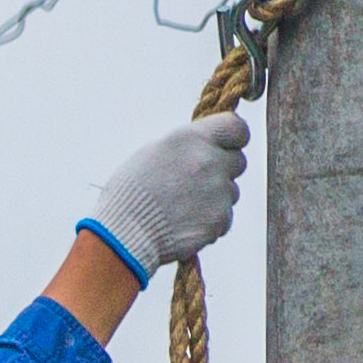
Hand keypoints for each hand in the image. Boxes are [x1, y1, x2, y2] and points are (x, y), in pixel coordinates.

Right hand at [83, 112, 250, 277]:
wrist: (124, 235)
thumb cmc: (130, 194)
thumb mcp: (152, 153)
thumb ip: (186, 146)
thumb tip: (205, 145)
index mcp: (191, 139)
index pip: (238, 128)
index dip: (234, 138)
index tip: (226, 146)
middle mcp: (209, 161)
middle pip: (239, 161)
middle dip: (223, 169)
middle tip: (196, 182)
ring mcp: (218, 192)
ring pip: (231, 192)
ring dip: (215, 198)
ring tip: (182, 207)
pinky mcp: (219, 219)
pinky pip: (225, 218)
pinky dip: (210, 221)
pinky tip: (185, 224)